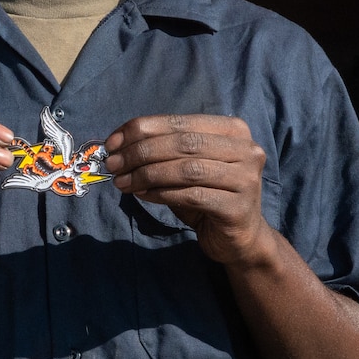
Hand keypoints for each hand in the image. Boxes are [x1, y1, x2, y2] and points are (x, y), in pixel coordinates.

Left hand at [103, 114, 275, 267]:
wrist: (240, 237)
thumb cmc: (208, 195)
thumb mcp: (187, 166)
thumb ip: (163, 151)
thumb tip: (118, 145)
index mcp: (232, 130)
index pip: (180, 121)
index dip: (143, 129)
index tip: (113, 142)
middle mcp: (245, 150)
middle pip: (183, 143)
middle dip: (141, 152)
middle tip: (114, 164)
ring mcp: (245, 179)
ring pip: (186, 169)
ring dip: (147, 174)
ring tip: (123, 182)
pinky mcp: (237, 207)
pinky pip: (190, 196)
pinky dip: (160, 193)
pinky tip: (142, 195)